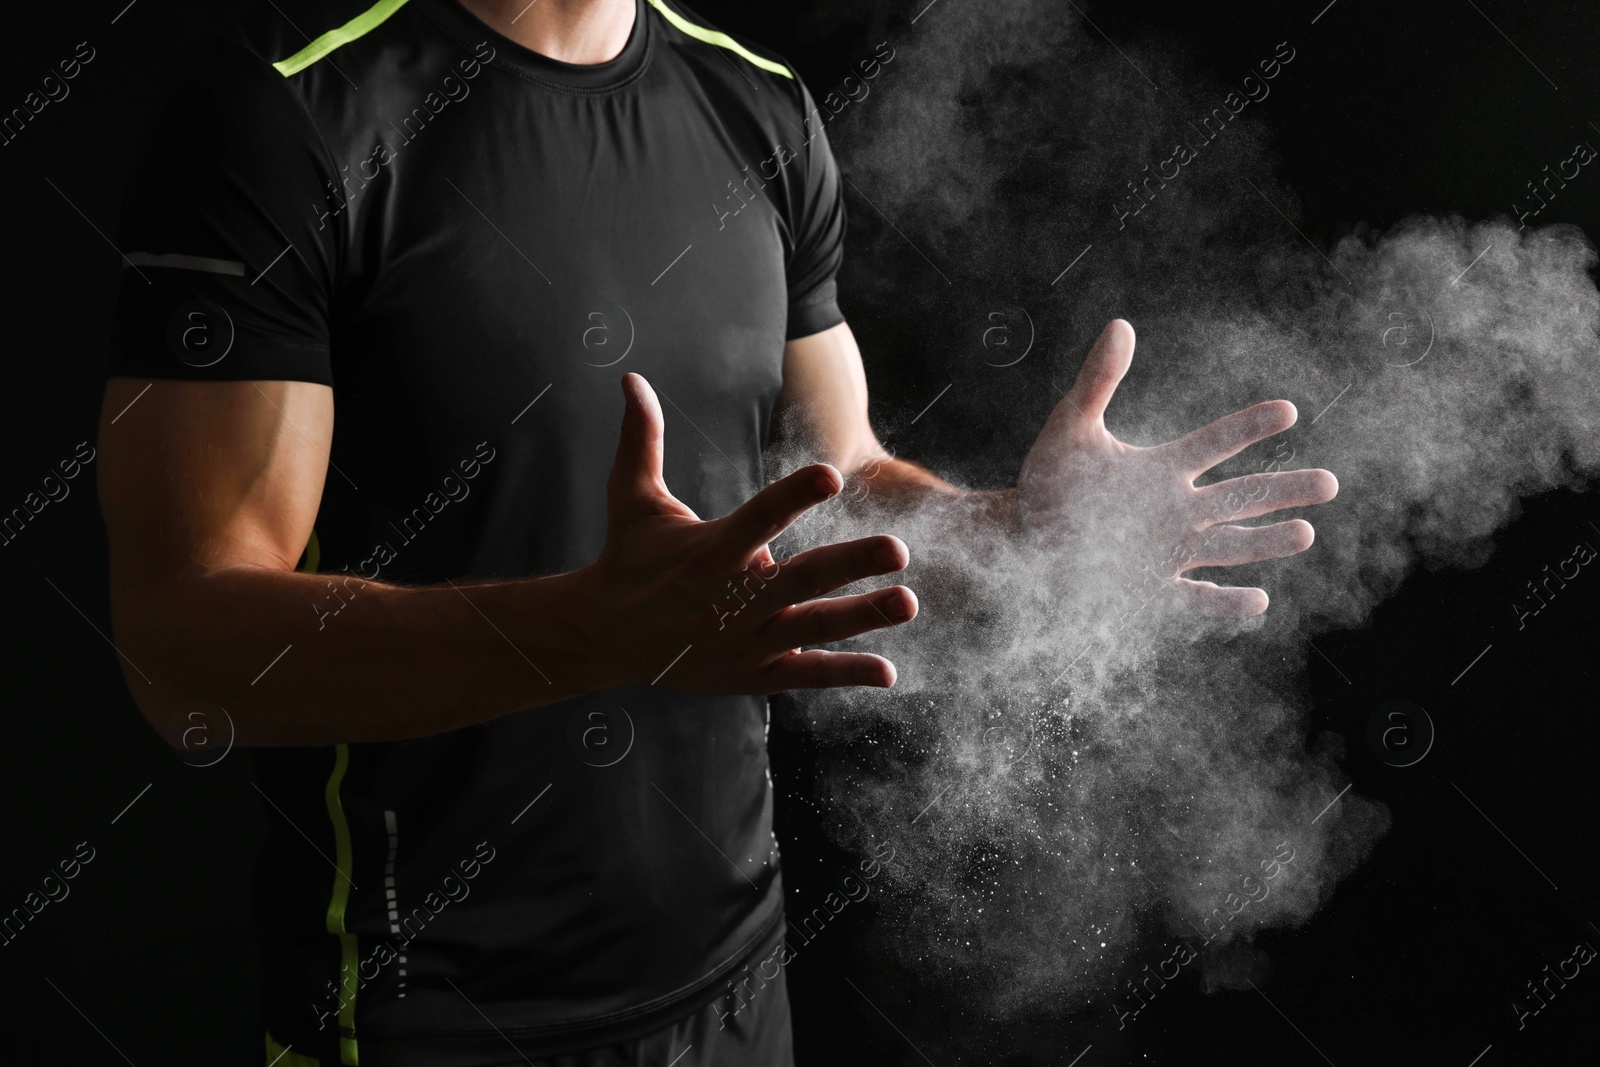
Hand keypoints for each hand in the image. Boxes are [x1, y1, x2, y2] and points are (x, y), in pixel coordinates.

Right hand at [579, 373, 917, 691]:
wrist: (604, 636)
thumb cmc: (628, 558)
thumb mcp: (631, 497)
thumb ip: (642, 437)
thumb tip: (632, 377)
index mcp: (708, 551)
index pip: (757, 518)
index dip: (793, 496)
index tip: (831, 474)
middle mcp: (730, 598)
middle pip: (800, 578)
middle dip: (850, 563)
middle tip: (899, 548)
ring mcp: (745, 640)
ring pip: (812, 628)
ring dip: (863, 616)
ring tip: (908, 602)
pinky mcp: (753, 673)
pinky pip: (805, 674)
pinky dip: (845, 672)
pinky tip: (887, 673)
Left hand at [1016, 320, 1336, 615]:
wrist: (1021, 538)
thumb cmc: (1048, 482)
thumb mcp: (1070, 428)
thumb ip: (1097, 380)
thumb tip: (1121, 324)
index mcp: (1161, 470)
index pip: (1215, 443)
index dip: (1249, 427)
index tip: (1288, 410)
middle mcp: (1175, 510)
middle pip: (1240, 497)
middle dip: (1284, 490)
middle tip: (1330, 483)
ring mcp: (1166, 551)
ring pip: (1228, 545)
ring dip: (1265, 541)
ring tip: (1305, 532)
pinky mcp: (1149, 589)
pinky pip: (1193, 598)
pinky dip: (1222, 602)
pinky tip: (1258, 600)